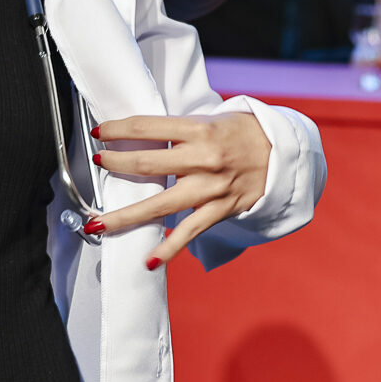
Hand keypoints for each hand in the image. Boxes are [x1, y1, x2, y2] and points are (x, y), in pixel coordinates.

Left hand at [89, 112, 270, 268]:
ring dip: (125, 215)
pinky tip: (149, 262)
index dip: (119, 130)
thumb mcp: (212, 119)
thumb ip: (179, 130)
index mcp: (199, 130)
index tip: (100, 133)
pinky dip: (169, 249)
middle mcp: (203, 159)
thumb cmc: (244, 133)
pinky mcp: (220, 209)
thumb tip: (140, 135)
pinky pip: (190, 232)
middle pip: (146, 165)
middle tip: (96, 163)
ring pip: (160, 205)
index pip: (148, 128)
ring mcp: (211, 188)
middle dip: (115, 165)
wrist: (284, 154)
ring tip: (98, 224)